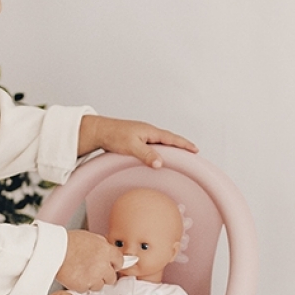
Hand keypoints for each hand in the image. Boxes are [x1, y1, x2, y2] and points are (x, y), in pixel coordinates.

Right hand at [57, 229, 117, 292]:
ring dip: (92, 282)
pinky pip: (86, 289)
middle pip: (111, 277)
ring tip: (81, 273)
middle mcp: (102, 265)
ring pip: (99, 286)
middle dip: (104, 276)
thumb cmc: (68, 242)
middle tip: (94, 271)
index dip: (114, 264)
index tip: (111, 266)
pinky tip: (74, 276)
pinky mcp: (83, 286)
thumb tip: (108, 251)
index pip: (120, 261)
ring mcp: (94, 277)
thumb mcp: (90, 237)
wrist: (53, 251)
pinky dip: (81, 285)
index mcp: (106, 250)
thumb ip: (102, 246)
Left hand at [78, 115, 197, 168]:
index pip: (172, 138)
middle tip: (192, 152)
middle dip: (181, 146)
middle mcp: (148, 132)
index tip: (195, 149)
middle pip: (169, 139)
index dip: (184, 144)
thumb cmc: (114, 136)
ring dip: (171, 148)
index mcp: (150, 132)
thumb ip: (146, 154)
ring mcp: (142, 136)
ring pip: (161, 142)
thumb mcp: (131, 147)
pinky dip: (160, 150)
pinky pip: (153, 145)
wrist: (99, 131)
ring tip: (179, 155)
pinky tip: (159, 156)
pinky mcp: (136, 140)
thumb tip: (160, 163)